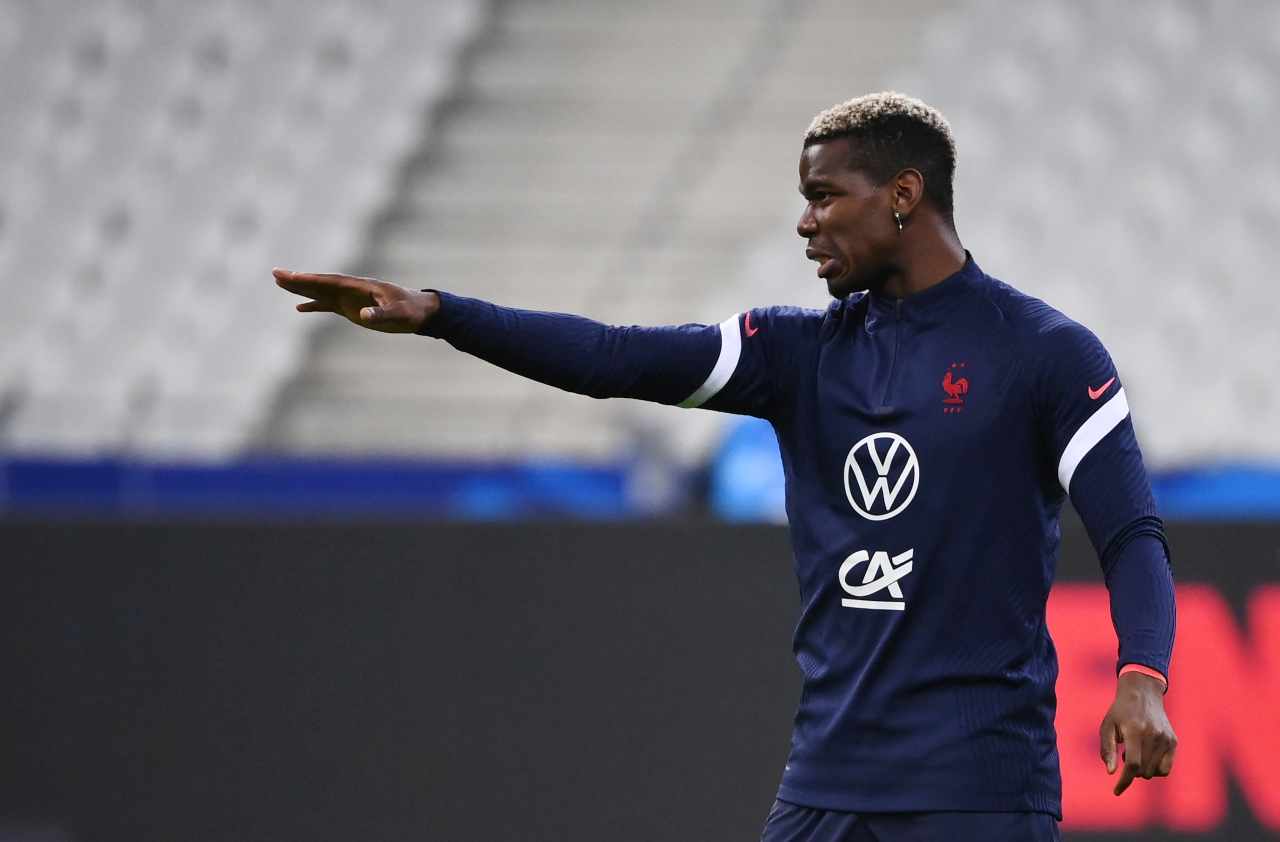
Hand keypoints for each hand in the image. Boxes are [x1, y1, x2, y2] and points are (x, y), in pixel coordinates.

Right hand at [273, 268, 438, 333]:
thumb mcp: (399, 314)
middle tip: (275, 273)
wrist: (420, 312)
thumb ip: (382, 314)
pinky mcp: (351, 308)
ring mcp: (350, 298)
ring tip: (279, 283)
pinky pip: (328, 305)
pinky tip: (298, 308)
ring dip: (300, 288)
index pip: (331, 281)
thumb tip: (363, 316)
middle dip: (298, 279)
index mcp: (361, 286)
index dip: (312, 279)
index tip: (293, 276)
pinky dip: (313, 306)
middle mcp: (352, 289)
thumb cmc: (411, 311)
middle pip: (320, 282)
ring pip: (320, 291)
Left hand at [1099, 671, 1176, 795]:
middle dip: (1131, 770)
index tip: (1116, 791)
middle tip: (1126, 753)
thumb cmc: (1120, 712)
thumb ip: (1107, 750)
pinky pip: (1166, 768)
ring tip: (1136, 751)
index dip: (1124, 781)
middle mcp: (1153, 735)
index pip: (1133, 764)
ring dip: (1142, 769)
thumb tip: (1111, 773)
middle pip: (1143, 771)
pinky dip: (1155, 769)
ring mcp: (1166, 738)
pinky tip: (1147, 756)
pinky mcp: (1173, 741)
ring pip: (1154, 772)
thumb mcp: (1107, 726)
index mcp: (1135, 730)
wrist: (1142, 693)